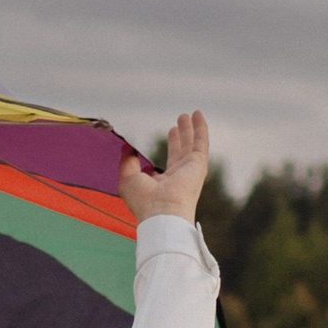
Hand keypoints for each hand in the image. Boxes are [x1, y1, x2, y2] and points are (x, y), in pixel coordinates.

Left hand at [119, 110, 209, 224]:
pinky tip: (198, 115)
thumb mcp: (128, 179)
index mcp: (162, 185)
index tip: (159, 144)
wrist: (163, 212)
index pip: (163, 167)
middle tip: (177, 124)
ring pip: (191, 146)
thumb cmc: (144, 201)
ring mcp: (189, 171)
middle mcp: (177, 178)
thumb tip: (127, 148)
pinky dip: (200, 128)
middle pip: (179, 153)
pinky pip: (200, 142)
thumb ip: (127, 162)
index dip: (159, 156)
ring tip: (187, 115)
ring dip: (190, 130)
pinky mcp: (198, 164)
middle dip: (178, 138)